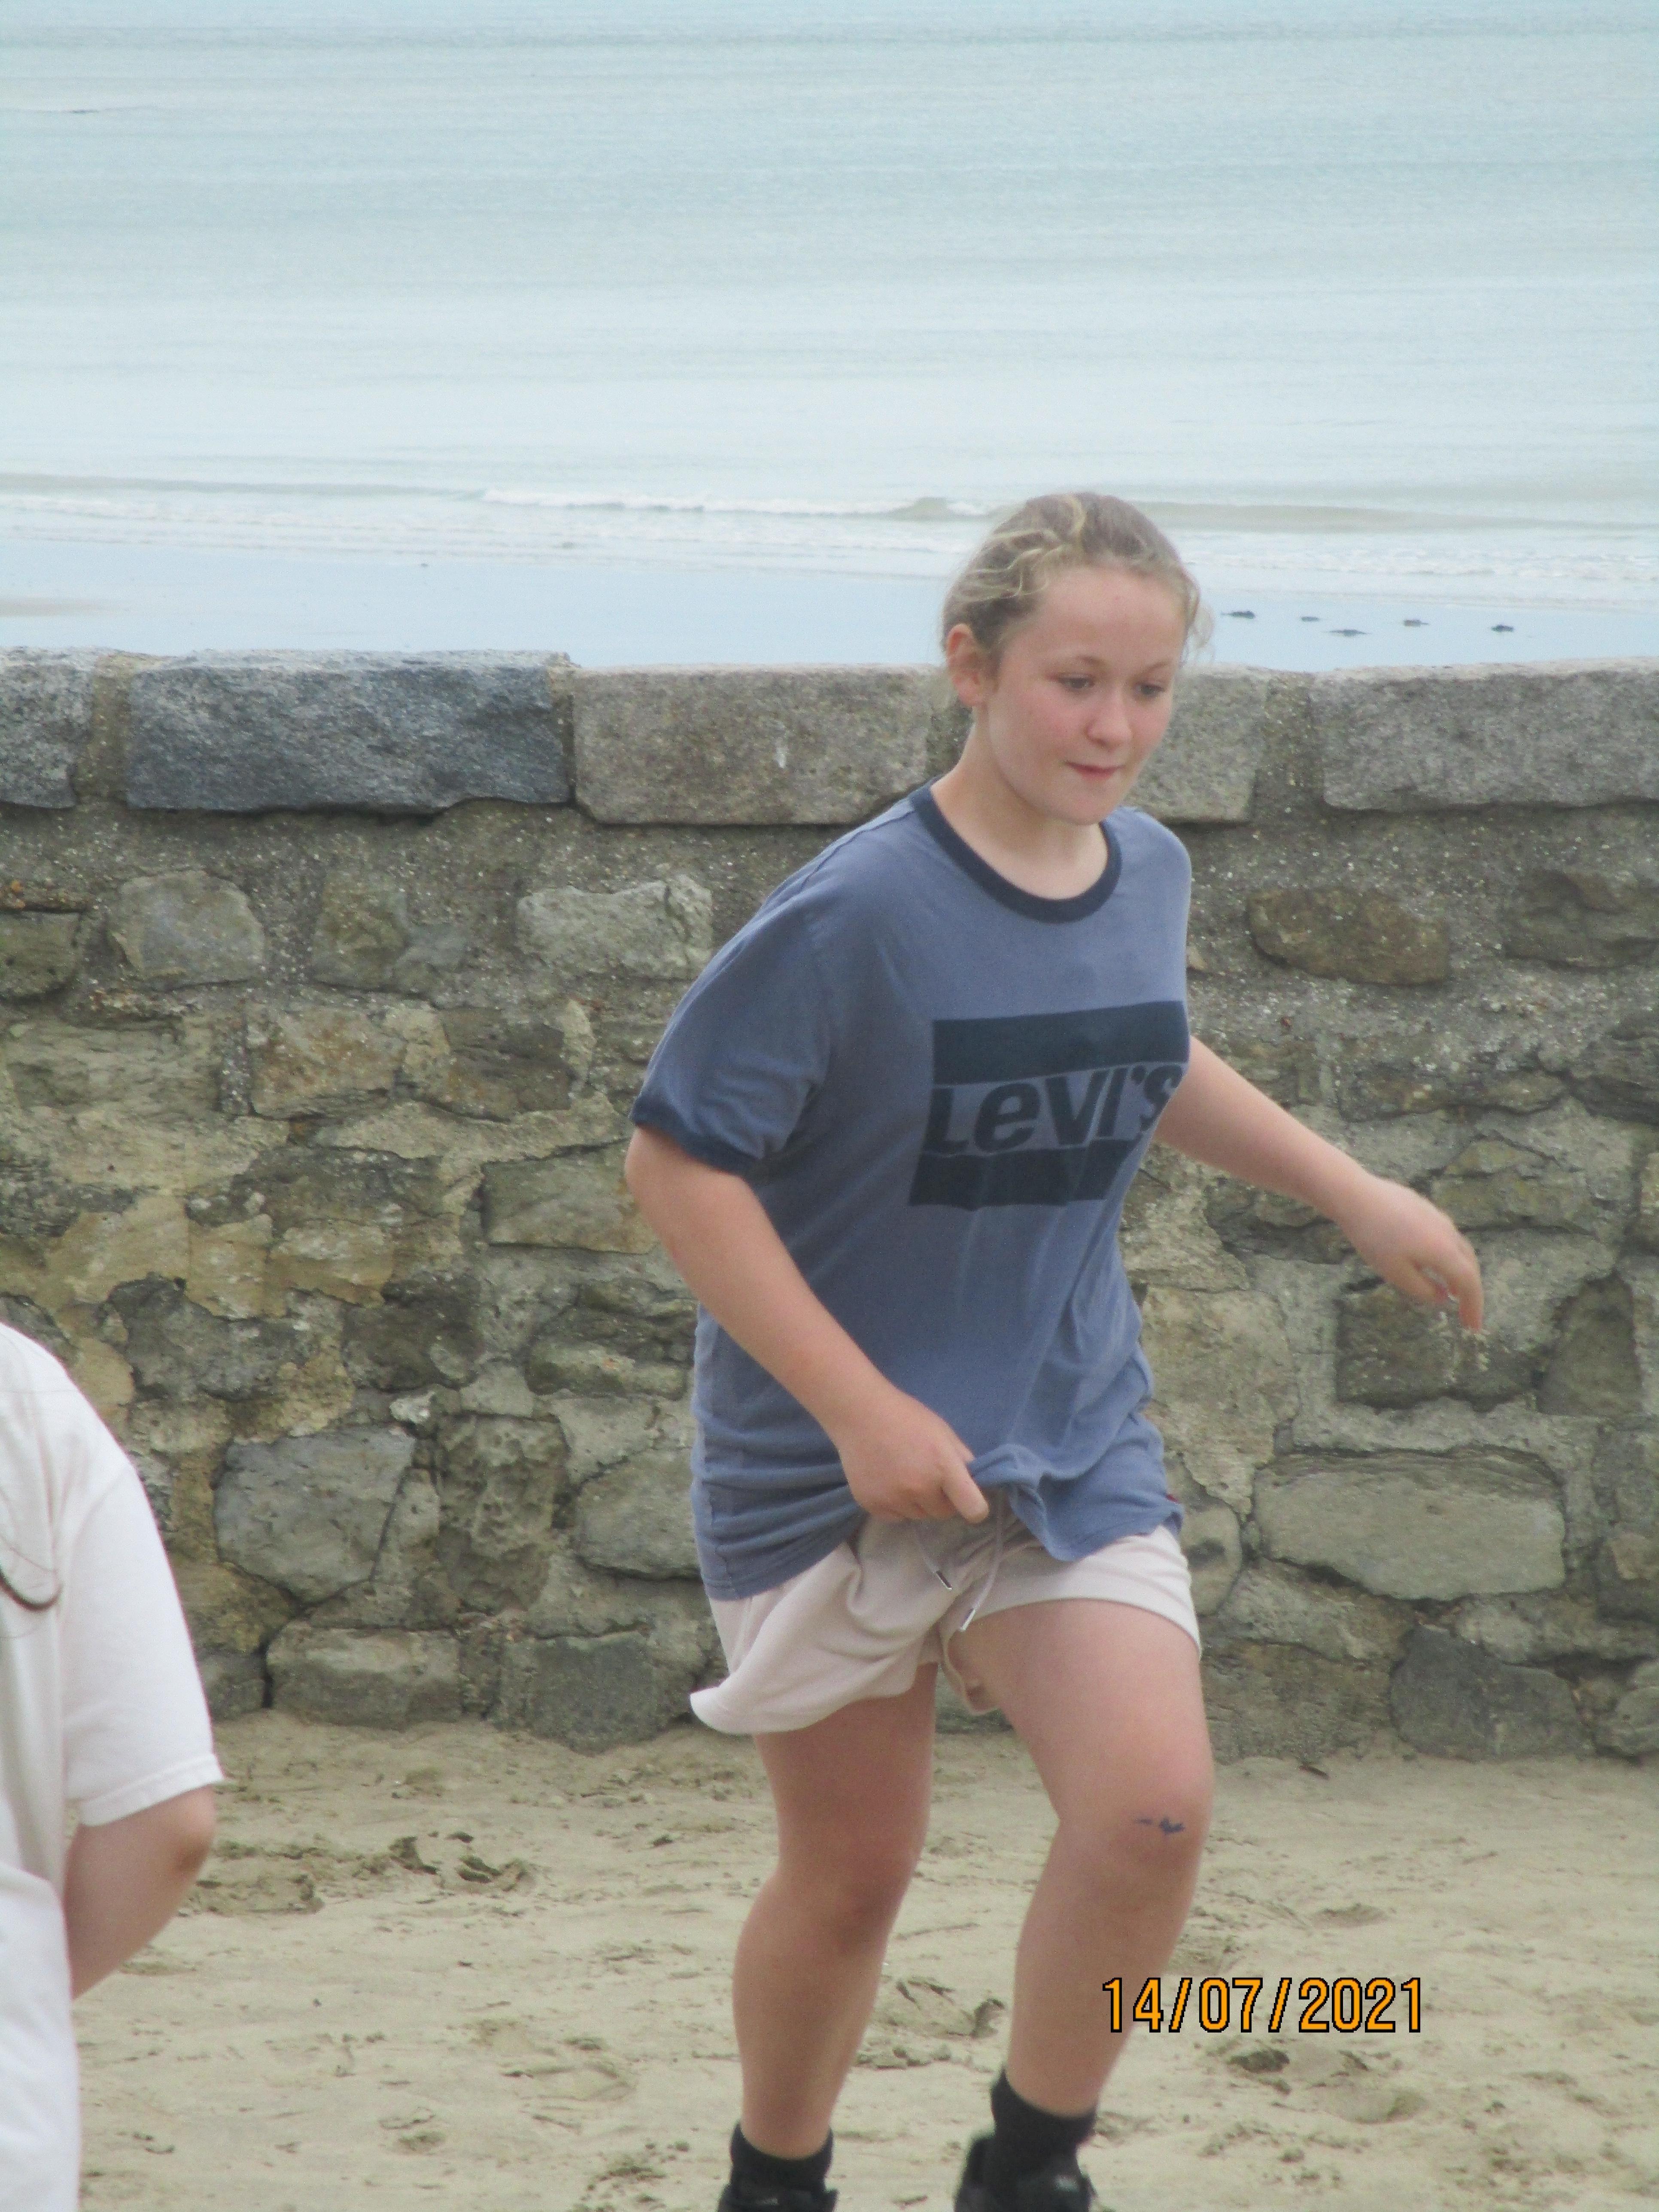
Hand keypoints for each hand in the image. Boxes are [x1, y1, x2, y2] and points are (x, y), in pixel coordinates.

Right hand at [829, 1382, 989, 1523]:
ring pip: (919, 1516)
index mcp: (944, 1467)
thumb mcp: (943, 1432)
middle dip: (942, 1499)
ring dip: (918, 1502)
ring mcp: (894, 1499)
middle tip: (929, 1476)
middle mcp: (920, 1488)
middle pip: (943, 1513)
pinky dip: (896, 1505)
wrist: (860, 1413)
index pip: (974, 1509)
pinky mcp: (872, 1506)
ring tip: (904, 1475)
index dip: (976, 1508)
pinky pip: (896, 1517)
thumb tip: (976, 1484)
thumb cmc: (907, 1417)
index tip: (968, 1501)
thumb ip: (962, 1459)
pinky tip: (888, 1481)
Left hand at [1334, 1171, 1483, 1329]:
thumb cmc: (1374, 1238)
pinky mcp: (1426, 1209)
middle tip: (1465, 1314)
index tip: (1473, 1327)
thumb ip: (1423, 1289)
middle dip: (1470, 1292)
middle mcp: (1448, 1233)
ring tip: (1454, 1292)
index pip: (1469, 1283)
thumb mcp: (1396, 1273)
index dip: (1474, 1306)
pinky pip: (1447, 1237)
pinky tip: (1434, 1263)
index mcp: (1445, 1251)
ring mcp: (1438, 1217)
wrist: (1356, 1196)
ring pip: (1459, 1249)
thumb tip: (1443, 1297)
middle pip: (1469, 1265)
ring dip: (1460, 1273)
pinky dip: (1449, 1256)